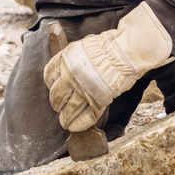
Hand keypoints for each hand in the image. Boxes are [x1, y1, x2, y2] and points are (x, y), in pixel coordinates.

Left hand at [43, 2, 172, 131]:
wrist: (125, 50)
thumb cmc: (107, 46)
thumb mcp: (81, 47)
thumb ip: (71, 60)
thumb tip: (64, 71)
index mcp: (65, 60)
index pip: (49, 77)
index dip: (50, 85)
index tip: (53, 88)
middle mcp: (71, 76)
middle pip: (57, 96)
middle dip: (56, 104)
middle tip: (58, 107)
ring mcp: (84, 90)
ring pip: (69, 110)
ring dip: (65, 118)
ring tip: (64, 122)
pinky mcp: (99, 101)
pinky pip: (86, 117)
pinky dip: (80, 124)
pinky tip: (74, 127)